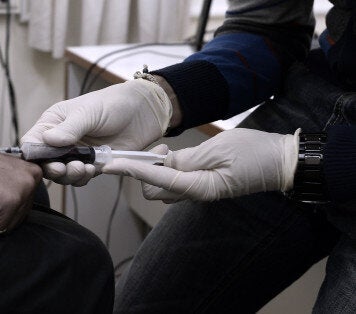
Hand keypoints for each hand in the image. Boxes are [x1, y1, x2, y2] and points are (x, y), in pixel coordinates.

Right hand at [0, 137, 42, 236]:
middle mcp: (32, 180)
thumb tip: (19, 207)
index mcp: (33, 171)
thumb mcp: (2, 169)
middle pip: (17, 218)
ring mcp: (22, 192)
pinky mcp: (8, 204)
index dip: (2, 203)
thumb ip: (16, 184)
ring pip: (7, 226)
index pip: (23, 206)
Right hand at [21, 79, 171, 185]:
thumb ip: (69, 128)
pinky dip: (84, 178)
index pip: (32, 142)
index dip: (34, 155)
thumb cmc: (113, 103)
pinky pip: (82, 177)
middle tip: (64, 169)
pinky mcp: (93, 164)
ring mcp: (77, 154)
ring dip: (70, 176)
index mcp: (53, 123)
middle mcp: (61, 140)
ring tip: (83, 168)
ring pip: (63, 174)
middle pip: (46, 163)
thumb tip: (48, 140)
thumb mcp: (88, 112)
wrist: (144, 111)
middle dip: (54, 170)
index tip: (45, 161)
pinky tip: (93, 169)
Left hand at [102, 128, 299, 201]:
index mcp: (199, 187)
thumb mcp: (219, 149)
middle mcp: (194, 193)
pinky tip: (172, 155)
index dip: (132, 171)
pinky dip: (164, 169)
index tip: (112, 165)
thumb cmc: (254, 153)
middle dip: (144, 171)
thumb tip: (162, 164)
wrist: (280, 162)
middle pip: (153, 190)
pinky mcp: (199, 184)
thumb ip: (187, 159)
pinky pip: (173, 181)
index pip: (157, 180)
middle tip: (159, 149)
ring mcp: (196, 191)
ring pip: (161, 186)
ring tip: (167, 150)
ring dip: (154, 170)